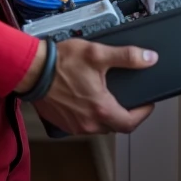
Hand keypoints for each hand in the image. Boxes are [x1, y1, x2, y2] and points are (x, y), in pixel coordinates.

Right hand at [33, 39, 157, 134]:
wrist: (31, 70)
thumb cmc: (61, 62)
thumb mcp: (97, 54)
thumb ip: (127, 57)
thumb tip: (150, 59)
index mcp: (101, 108)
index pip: (130, 123)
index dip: (142, 114)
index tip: (147, 104)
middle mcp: (89, 122)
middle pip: (115, 126)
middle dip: (124, 115)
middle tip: (128, 100)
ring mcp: (74, 126)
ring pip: (99, 126)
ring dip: (106, 115)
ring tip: (106, 97)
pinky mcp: (63, 123)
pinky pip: (83, 124)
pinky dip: (89, 115)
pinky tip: (86, 100)